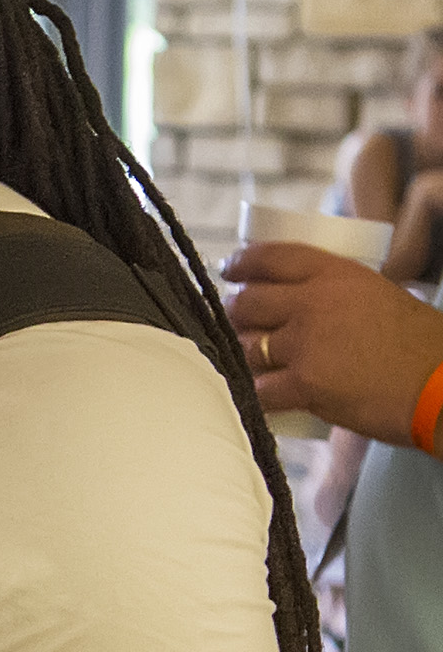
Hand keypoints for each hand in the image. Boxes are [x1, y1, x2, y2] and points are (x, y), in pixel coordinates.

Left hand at [224, 240, 442, 444]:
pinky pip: (257, 389)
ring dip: (241, 356)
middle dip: (234, 315)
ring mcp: (305, 344)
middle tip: (237, 324)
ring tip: (251, 361)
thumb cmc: (422, 346)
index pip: (273, 257)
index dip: (242, 263)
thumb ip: (338, 297)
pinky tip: (258, 394)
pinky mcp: (304, 384)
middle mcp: (314, 303)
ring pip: (245, 346)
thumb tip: (299, 304)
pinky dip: (253, 394)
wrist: (442, 385)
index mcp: (337, 275)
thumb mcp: (381, 297)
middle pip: (247, 302)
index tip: (229, 270)